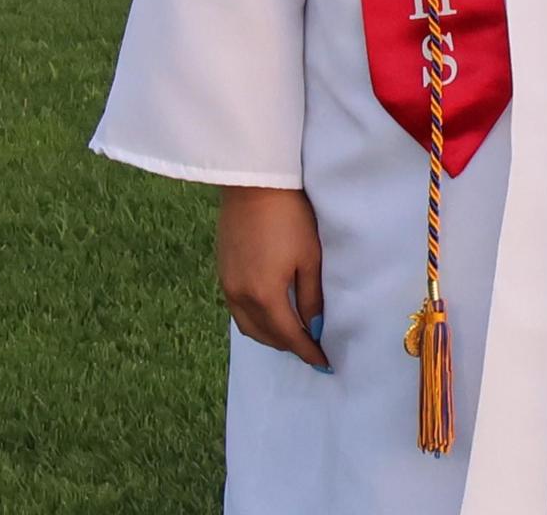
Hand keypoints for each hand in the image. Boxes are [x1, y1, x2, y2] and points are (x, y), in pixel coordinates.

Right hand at [217, 184, 329, 368]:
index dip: (308, 352)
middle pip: (265, 335)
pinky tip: (269, 312)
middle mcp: (240, 297)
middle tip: (311, 348)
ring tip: (293, 334)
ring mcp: (226, 285)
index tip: (324, 363)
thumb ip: (311, 296)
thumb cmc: (290, 216)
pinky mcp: (222, 271)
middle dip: (289, 346)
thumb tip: (315, 327)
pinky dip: (255, 319)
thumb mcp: (309, 256)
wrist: (254, 183)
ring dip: (270, 335)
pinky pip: (238, 309)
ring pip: (248, 325)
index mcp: (264, 296)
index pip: (289, 336)